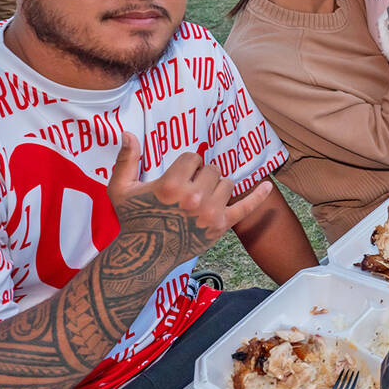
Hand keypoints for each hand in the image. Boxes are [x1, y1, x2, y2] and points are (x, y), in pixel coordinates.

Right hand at [107, 133, 272, 265]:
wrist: (144, 255)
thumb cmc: (133, 220)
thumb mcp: (120, 189)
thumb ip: (126, 159)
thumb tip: (128, 133)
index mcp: (171, 186)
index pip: (192, 157)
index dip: (185, 164)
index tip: (178, 176)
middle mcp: (193, 198)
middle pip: (211, 169)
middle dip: (201, 175)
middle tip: (188, 188)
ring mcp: (210, 212)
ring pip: (227, 183)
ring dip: (217, 186)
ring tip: (201, 196)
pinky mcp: (221, 225)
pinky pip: (246, 207)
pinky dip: (258, 196)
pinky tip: (268, 186)